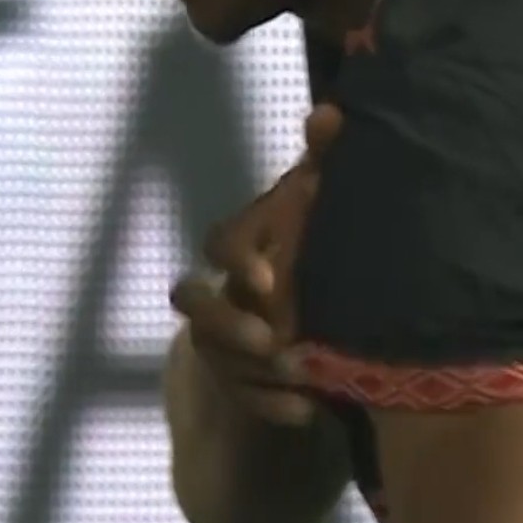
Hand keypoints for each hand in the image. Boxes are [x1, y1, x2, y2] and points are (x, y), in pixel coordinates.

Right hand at [171, 104, 342, 426]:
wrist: (323, 312)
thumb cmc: (320, 245)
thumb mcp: (324, 204)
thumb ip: (325, 162)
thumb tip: (328, 113)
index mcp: (243, 245)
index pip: (220, 243)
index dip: (237, 258)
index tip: (270, 277)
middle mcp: (222, 292)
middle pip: (193, 305)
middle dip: (227, 322)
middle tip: (273, 336)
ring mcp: (225, 341)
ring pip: (214, 357)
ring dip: (253, 369)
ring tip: (301, 373)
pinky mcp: (241, 383)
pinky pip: (243, 401)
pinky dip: (274, 406)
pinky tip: (310, 409)